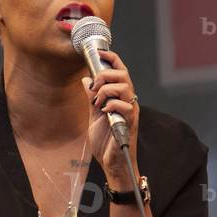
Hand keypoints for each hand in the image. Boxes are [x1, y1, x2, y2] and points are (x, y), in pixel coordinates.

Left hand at [80, 49, 139, 187]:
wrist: (113, 164)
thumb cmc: (106, 142)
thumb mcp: (94, 116)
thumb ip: (92, 98)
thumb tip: (86, 80)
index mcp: (120, 97)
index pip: (120, 71)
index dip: (112, 58)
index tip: (99, 52)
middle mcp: (128, 102)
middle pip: (124, 74)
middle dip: (106, 75)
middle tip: (95, 86)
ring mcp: (130, 112)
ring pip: (125, 87)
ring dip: (107, 90)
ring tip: (98, 102)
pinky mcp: (129, 123)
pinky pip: (125, 106)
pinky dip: (111, 104)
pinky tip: (103, 112)